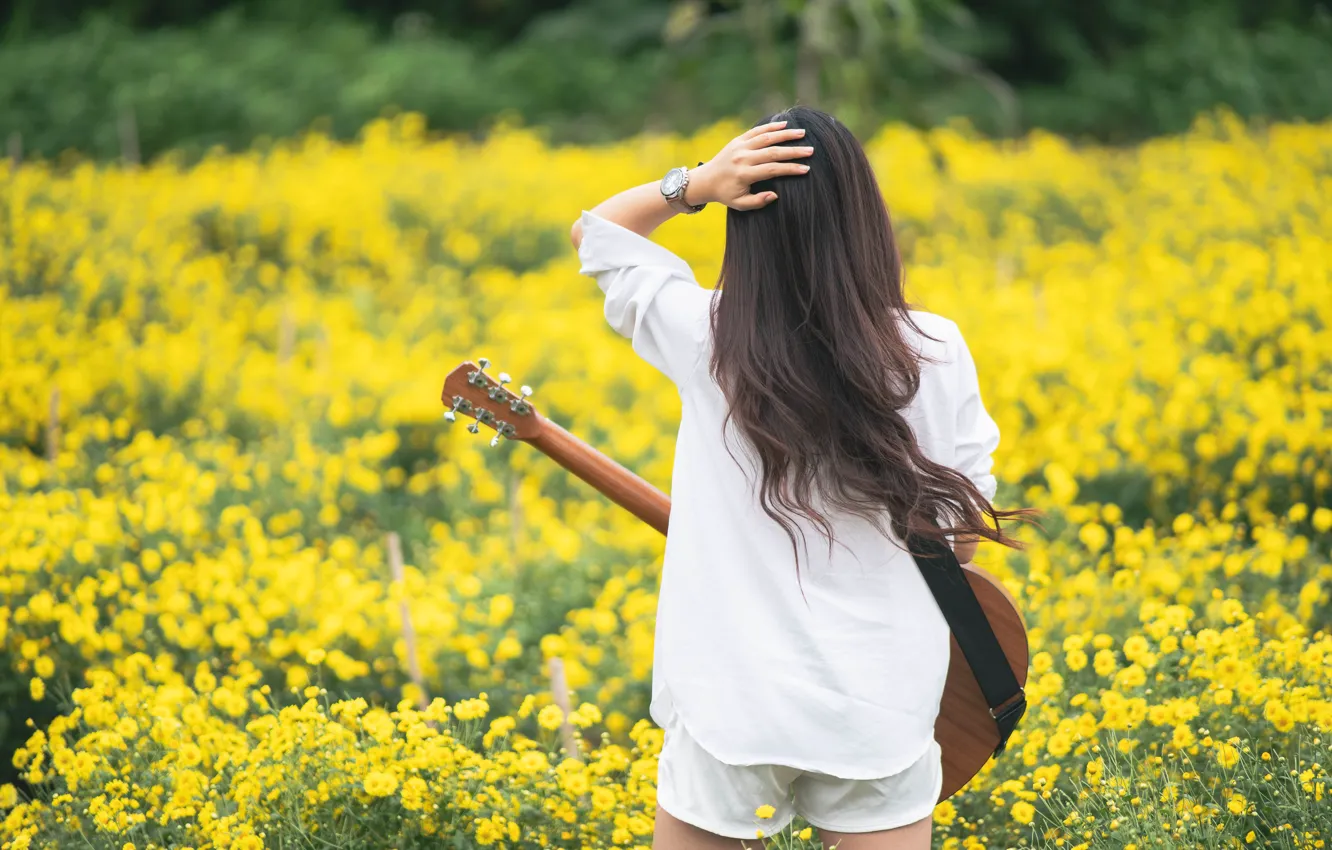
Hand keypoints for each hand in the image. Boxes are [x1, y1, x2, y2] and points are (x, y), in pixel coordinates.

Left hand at [686, 121, 813, 210]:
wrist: (706, 180)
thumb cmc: (726, 194)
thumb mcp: (740, 204)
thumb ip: (758, 201)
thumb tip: (775, 195)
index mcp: (744, 174)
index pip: (772, 169)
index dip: (790, 169)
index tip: (806, 169)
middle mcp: (742, 158)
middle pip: (772, 152)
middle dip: (793, 151)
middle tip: (810, 150)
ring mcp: (740, 147)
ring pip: (766, 138)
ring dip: (785, 134)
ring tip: (802, 133)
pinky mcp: (738, 140)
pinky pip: (756, 131)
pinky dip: (770, 127)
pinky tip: (785, 124)